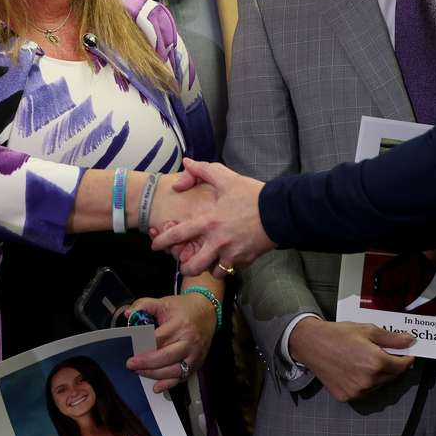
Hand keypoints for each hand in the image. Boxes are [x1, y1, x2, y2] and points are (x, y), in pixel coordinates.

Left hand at [125, 292, 216, 392]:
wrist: (207, 312)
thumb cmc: (185, 308)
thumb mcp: (164, 302)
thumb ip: (144, 305)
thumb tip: (128, 314)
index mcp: (180, 325)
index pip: (158, 339)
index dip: (143, 346)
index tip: (132, 351)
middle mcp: (189, 342)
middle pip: (165, 357)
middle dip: (146, 363)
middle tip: (131, 364)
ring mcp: (194, 354)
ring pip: (172, 371)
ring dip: (154, 374)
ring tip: (140, 371)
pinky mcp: (196, 363)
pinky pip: (182, 377)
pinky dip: (169, 384)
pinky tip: (157, 387)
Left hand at [149, 159, 272, 278]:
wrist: (280, 212)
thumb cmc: (252, 195)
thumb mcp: (226, 178)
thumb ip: (203, 170)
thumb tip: (186, 163)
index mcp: (209, 222)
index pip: (178, 235)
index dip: (162, 241)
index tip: (155, 245)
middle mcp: (217, 242)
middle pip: (192, 265)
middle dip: (184, 267)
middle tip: (183, 264)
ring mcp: (232, 254)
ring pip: (212, 272)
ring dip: (208, 268)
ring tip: (207, 263)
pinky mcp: (245, 260)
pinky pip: (231, 269)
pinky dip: (226, 267)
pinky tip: (227, 259)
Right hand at [289, 317, 414, 400]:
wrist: (310, 344)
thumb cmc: (338, 334)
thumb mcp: (367, 330)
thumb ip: (391, 338)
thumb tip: (410, 341)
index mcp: (376, 362)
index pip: (402, 366)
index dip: (407, 359)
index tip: (406, 354)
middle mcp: (369, 380)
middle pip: (392, 377)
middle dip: (393, 366)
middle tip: (385, 354)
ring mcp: (357, 391)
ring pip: (379, 385)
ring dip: (379, 375)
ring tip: (366, 361)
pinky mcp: (347, 396)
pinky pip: (364, 391)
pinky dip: (365, 382)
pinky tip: (355, 370)